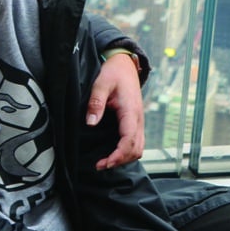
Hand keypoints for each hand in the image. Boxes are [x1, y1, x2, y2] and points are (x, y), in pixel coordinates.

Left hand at [86, 52, 144, 169]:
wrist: (125, 64)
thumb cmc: (113, 72)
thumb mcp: (100, 83)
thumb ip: (95, 103)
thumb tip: (90, 123)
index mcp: (131, 111)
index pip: (129, 140)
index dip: (118, 155)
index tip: (104, 163)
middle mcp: (138, 118)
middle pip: (136, 149)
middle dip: (120, 160)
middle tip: (100, 165)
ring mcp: (139, 121)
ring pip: (139, 147)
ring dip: (124, 158)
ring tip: (105, 163)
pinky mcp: (135, 121)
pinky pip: (136, 141)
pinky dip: (127, 151)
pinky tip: (113, 153)